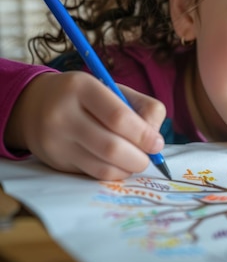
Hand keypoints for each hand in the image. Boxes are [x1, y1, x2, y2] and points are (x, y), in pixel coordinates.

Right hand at [5, 71, 165, 179]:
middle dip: (139, 157)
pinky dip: (114, 173)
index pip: (118, 117)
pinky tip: (118, 164)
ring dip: (128, 168)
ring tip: (135, 160)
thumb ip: (143, 108)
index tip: (157, 144)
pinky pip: (93, 174)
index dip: (143, 135)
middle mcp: (63, 114)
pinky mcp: (55, 161)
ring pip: (103, 166)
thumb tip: (155, 139)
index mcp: (82, 87)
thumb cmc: (87, 97)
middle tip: (149, 157)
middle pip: (111, 147)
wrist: (35, 105)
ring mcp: (56, 140)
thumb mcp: (114, 90)